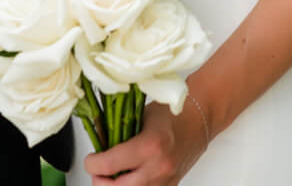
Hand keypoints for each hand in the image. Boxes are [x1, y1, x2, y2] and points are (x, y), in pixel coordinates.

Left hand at [80, 100, 206, 184]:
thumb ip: (119, 134)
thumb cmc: (173, 113)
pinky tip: (130, 177)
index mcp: (150, 145)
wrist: (200, 118)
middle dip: (101, 181)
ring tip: (112, 176)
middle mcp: (159, 167)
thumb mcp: (141, 117)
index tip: (91, 160)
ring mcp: (166, 180)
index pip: (109, 165)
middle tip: (97, 171)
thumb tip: (98, 147)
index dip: (93, 164)